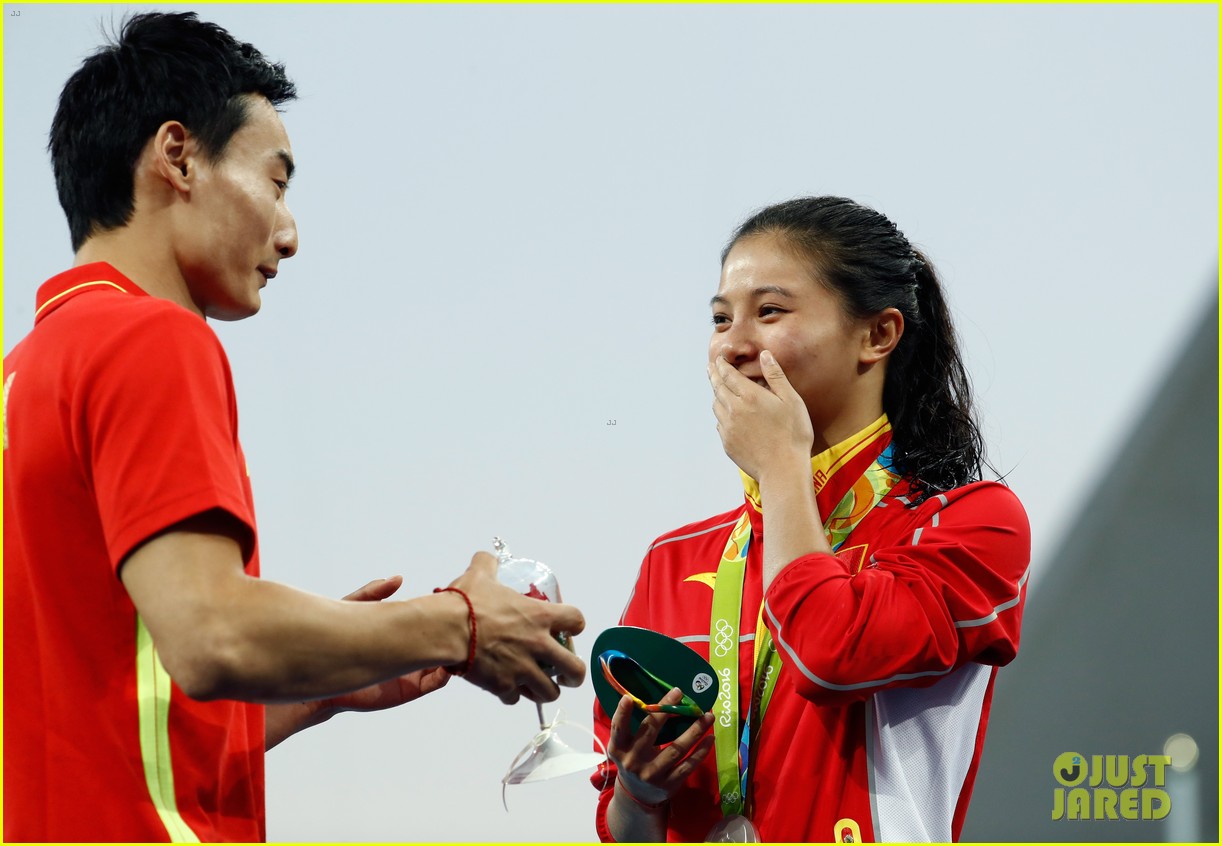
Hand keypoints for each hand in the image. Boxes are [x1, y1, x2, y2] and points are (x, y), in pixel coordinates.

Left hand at [315, 576, 451, 715]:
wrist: (325, 679)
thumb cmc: (337, 643)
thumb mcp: (355, 610)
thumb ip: (373, 594)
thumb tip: (397, 578)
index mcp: (402, 635)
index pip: (430, 624)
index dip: (442, 615)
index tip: (453, 605)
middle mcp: (410, 653)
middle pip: (441, 643)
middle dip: (454, 633)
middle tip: (465, 622)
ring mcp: (412, 671)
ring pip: (443, 662)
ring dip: (454, 653)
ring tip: (461, 640)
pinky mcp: (410, 689)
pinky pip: (436, 682)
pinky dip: (446, 673)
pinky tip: (449, 661)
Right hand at [447, 552, 586, 704]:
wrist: (447, 630)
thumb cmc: (467, 602)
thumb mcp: (480, 574)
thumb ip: (488, 564)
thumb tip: (486, 558)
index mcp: (540, 616)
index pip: (577, 621)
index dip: (575, 625)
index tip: (568, 629)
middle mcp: (539, 645)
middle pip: (576, 670)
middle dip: (574, 674)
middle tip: (567, 673)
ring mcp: (523, 669)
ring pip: (550, 692)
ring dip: (546, 689)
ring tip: (539, 685)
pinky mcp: (504, 687)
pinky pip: (516, 699)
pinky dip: (512, 694)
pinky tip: (505, 686)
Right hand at [608, 689, 714, 806]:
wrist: (635, 796)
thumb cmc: (632, 759)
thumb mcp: (624, 746)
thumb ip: (633, 727)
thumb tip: (656, 699)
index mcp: (619, 749)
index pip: (618, 729)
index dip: (622, 714)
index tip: (628, 698)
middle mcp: (633, 762)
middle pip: (651, 732)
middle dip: (665, 711)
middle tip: (679, 693)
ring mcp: (651, 775)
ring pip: (676, 749)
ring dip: (694, 731)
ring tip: (707, 716)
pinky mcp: (668, 785)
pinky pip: (688, 766)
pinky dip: (701, 752)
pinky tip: (710, 739)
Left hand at [709, 350, 812, 480]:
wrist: (783, 470)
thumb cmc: (793, 434)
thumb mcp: (791, 400)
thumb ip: (775, 376)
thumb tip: (765, 355)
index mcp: (749, 396)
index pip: (728, 374)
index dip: (722, 364)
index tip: (719, 358)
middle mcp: (733, 410)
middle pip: (718, 388)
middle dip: (714, 376)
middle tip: (711, 368)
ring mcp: (728, 428)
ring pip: (716, 406)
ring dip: (716, 395)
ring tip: (719, 390)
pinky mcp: (728, 443)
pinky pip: (720, 424)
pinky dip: (721, 415)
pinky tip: (727, 416)